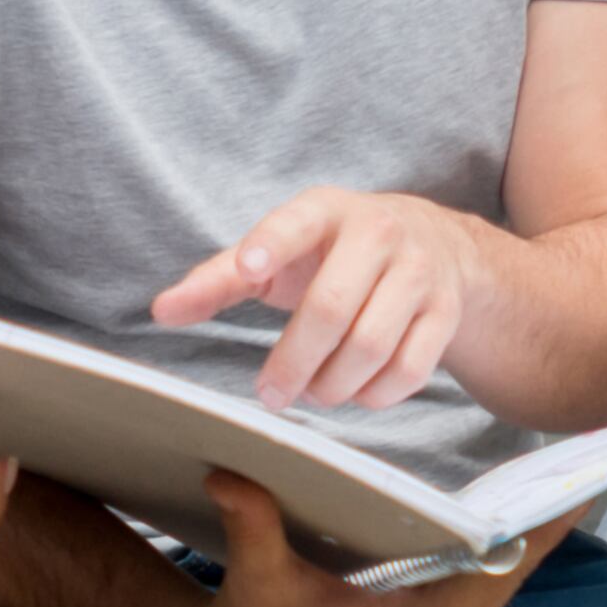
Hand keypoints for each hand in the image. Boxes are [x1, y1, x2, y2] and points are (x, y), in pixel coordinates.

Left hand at [155, 190, 491, 409]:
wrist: (439, 248)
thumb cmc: (336, 251)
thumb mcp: (281, 250)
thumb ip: (220, 279)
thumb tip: (161, 312)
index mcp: (327, 211)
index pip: (295, 225)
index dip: (271, 246)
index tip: (249, 270)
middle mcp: (380, 234)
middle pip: (331, 310)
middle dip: (293, 362)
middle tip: (269, 394)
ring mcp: (420, 273)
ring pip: (371, 348)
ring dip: (332, 386)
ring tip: (311, 391)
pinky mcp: (445, 314)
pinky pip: (409, 371)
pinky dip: (374, 395)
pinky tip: (354, 391)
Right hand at [160, 468, 553, 606]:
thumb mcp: (253, 577)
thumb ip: (252, 525)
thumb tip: (230, 475)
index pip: (493, 574)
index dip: (538, 531)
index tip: (582, 489)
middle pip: (510, 574)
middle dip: (547, 523)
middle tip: (591, 463)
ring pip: (500, 582)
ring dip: (529, 536)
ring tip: (567, 479)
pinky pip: (481, 588)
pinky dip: (500, 550)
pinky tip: (517, 512)